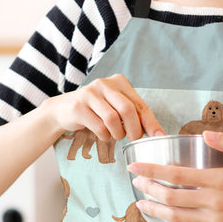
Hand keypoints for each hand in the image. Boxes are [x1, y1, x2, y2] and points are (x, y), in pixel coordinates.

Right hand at [42, 74, 165, 140]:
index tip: (159, 136)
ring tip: (115, 136)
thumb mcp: (116, 106)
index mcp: (119, 82)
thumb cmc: (96, 110)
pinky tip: (103, 135)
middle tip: (134, 139)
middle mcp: (105, 84)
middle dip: (134, 130)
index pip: (140, 104)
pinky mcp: (78, 106)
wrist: (64, 109)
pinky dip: (105, 136)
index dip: (151, 122)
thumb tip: (157, 132)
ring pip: (113, 119)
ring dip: (117, 134)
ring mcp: (90, 93)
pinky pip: (99, 127)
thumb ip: (134, 114)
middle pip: (128, 110)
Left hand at [128, 131, 222, 221]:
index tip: (135, 166)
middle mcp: (213, 202)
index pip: (177, 174)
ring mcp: (214, 221)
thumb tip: (205, 134)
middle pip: (171, 196)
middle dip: (148, 188)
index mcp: (220, 180)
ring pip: (175, 217)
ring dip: (154, 210)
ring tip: (139, 203)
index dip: (152, 170)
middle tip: (135, 180)